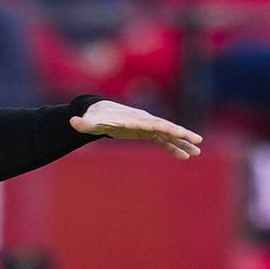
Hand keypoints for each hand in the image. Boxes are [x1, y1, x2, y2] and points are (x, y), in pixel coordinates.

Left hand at [70, 100, 201, 159]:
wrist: (101, 112)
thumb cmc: (96, 118)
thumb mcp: (90, 122)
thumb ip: (83, 124)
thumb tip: (72, 122)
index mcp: (134, 119)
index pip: (151, 123)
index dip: (164, 127)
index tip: (176, 131)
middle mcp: (145, 121)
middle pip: (166, 127)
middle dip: (180, 133)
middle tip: (196, 139)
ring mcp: (148, 127)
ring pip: (169, 134)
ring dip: (183, 142)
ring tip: (197, 151)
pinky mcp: (148, 133)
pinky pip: (165, 141)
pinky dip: (175, 148)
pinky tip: (186, 156)